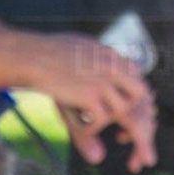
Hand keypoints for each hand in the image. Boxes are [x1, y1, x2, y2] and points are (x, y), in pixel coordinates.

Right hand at [31, 35, 157, 171]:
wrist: (34, 56)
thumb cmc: (51, 50)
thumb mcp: (83, 46)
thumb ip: (98, 57)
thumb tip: (104, 63)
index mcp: (111, 54)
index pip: (136, 74)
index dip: (131, 90)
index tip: (121, 102)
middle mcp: (112, 66)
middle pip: (140, 92)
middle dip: (131, 107)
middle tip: (118, 118)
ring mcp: (103, 81)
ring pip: (122, 109)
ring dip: (108, 119)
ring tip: (94, 122)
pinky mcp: (89, 95)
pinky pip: (101, 119)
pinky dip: (92, 128)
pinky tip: (82, 128)